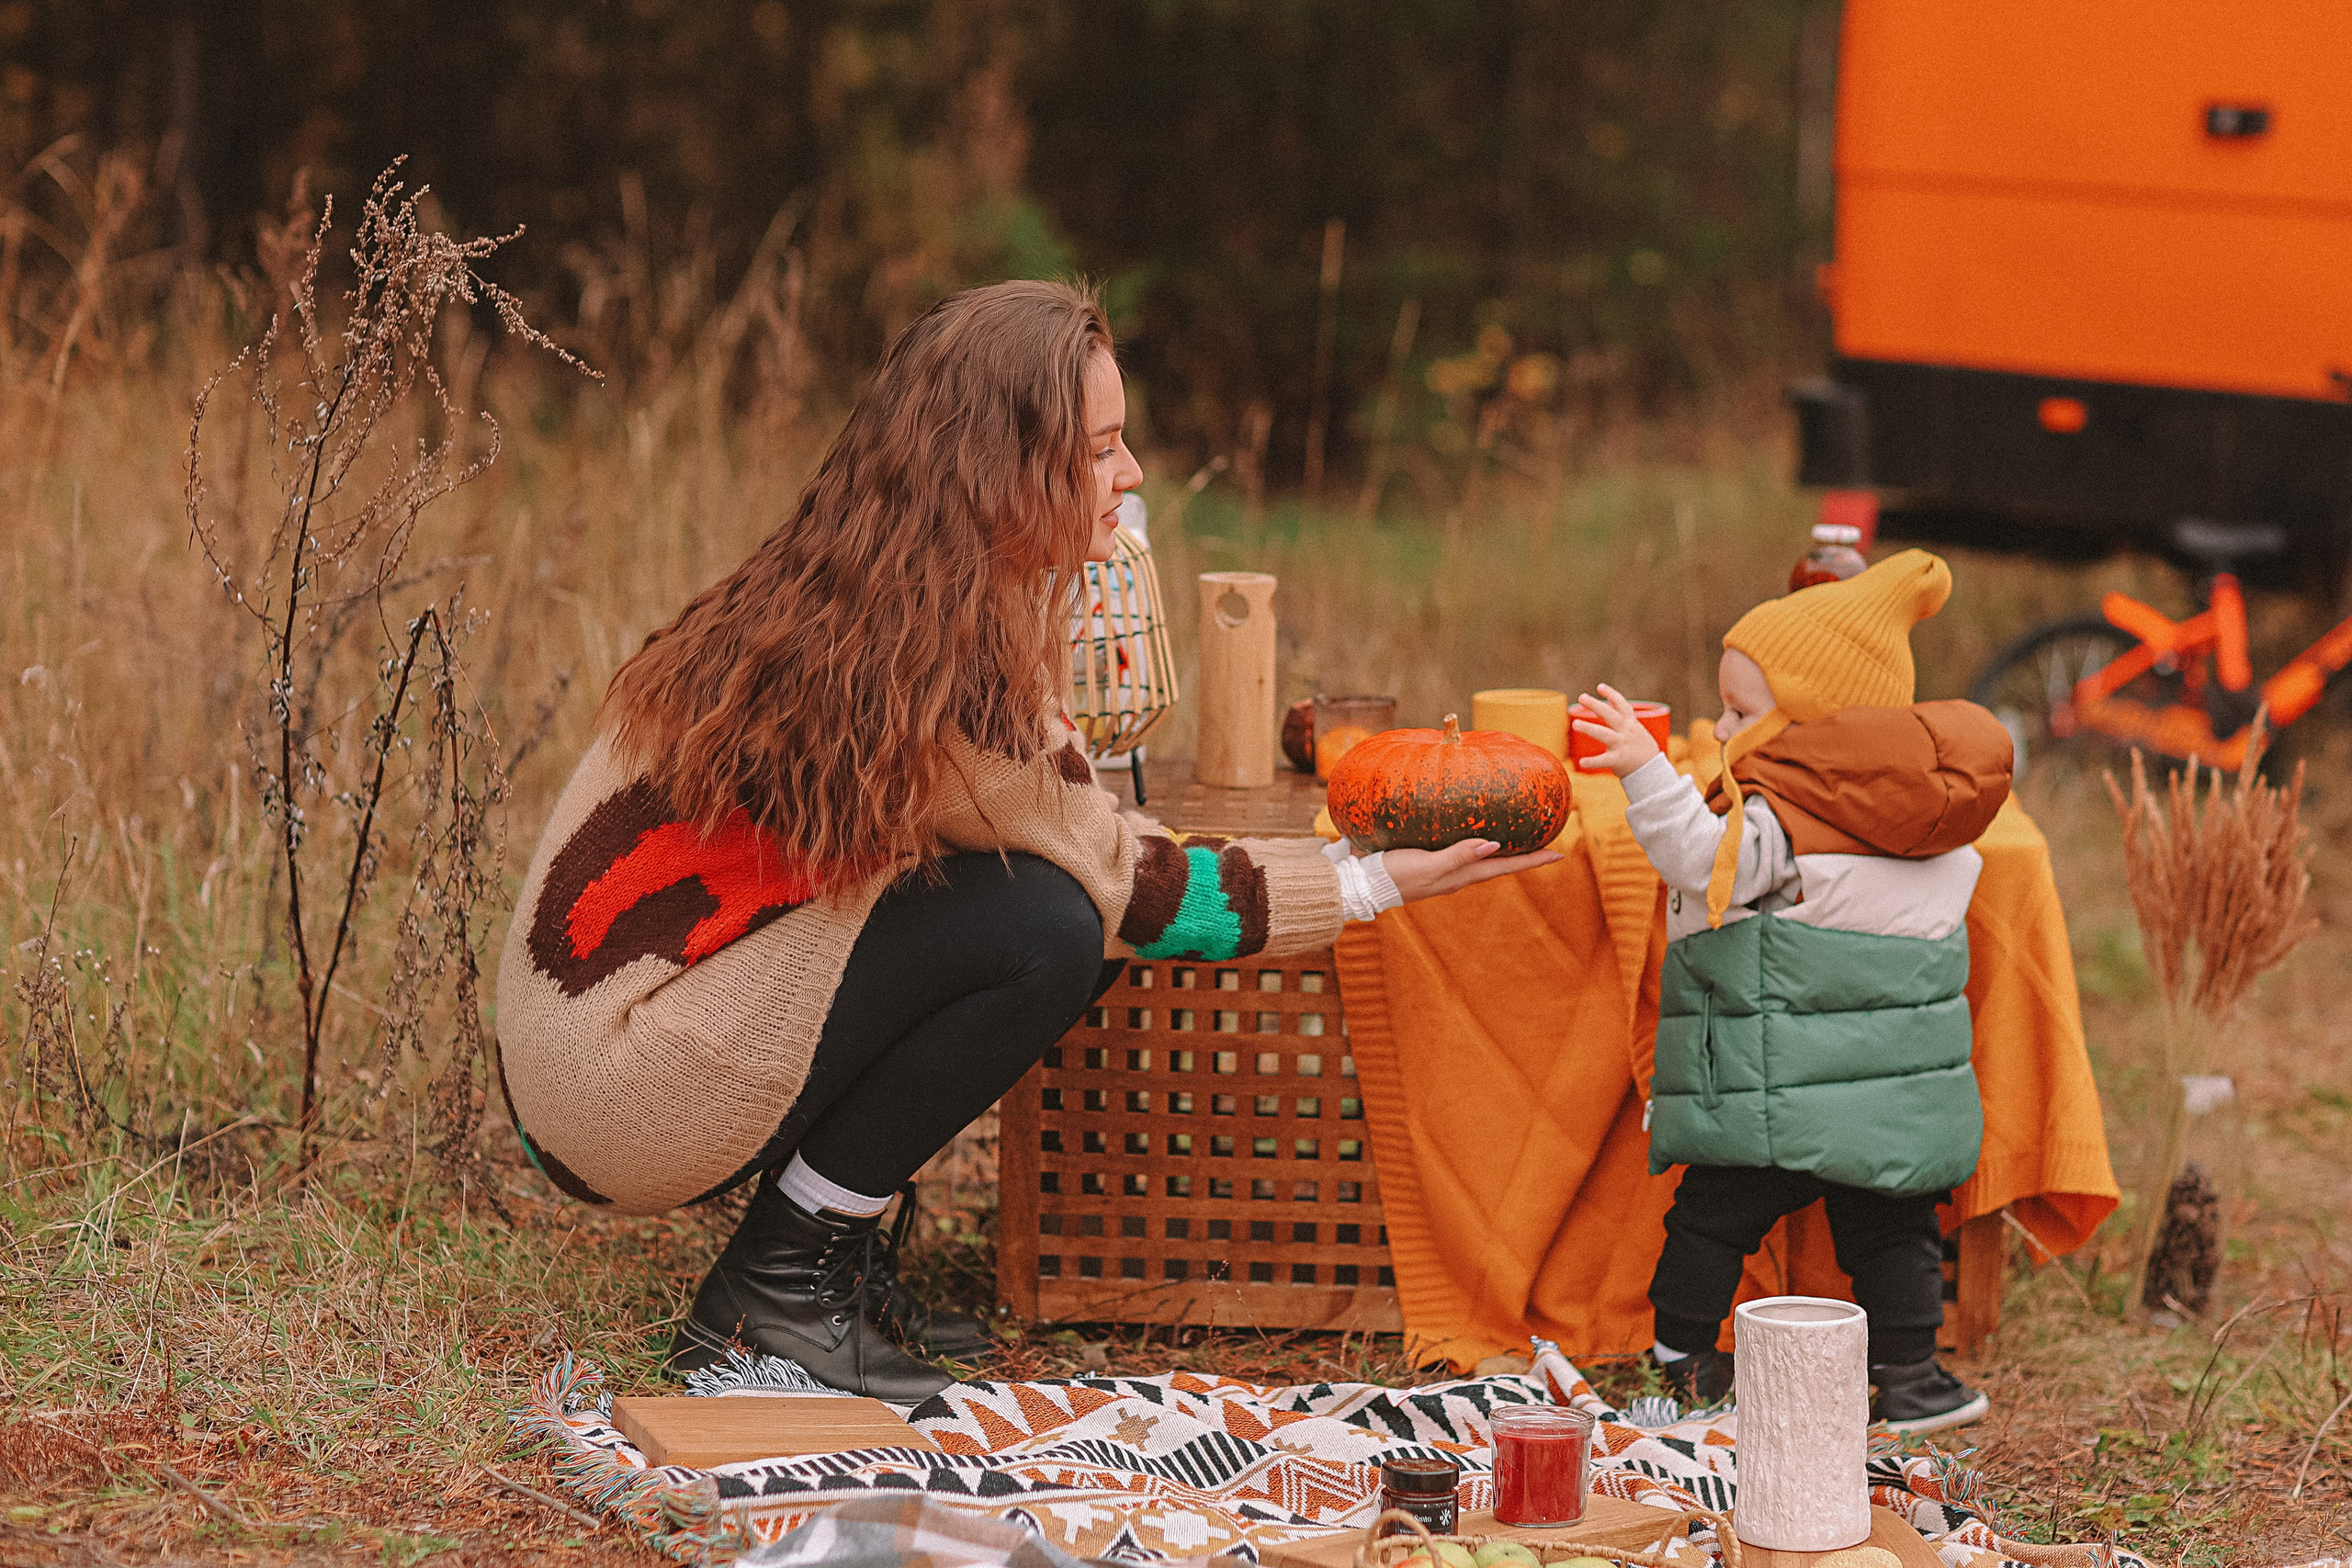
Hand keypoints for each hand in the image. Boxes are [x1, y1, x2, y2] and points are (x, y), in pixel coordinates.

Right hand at [1383, 838, 1562, 902]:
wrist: (1360, 883)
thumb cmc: (1394, 875)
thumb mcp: (1428, 866)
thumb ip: (1458, 855)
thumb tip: (1493, 844)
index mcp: (1461, 876)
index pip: (1504, 867)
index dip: (1531, 860)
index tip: (1558, 853)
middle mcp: (1456, 872)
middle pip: (1497, 862)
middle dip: (1521, 853)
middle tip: (1544, 841)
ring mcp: (1441, 865)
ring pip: (1478, 855)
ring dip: (1499, 846)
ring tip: (1514, 833)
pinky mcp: (1425, 856)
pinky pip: (1456, 847)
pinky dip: (1469, 838)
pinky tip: (1465, 826)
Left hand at [1570, 683, 1661, 777]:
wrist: (1653, 770)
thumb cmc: (1642, 749)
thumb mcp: (1636, 729)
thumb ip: (1623, 716)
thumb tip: (1609, 700)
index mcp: (1631, 724)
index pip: (1622, 705)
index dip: (1612, 694)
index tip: (1600, 687)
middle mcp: (1626, 732)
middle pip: (1610, 715)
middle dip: (1596, 705)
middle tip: (1582, 697)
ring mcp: (1621, 745)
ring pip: (1604, 734)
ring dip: (1589, 728)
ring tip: (1575, 723)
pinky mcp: (1618, 760)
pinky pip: (1603, 760)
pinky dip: (1592, 761)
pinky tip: (1581, 762)